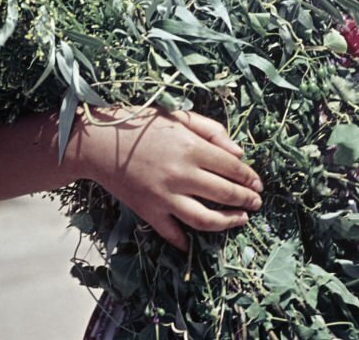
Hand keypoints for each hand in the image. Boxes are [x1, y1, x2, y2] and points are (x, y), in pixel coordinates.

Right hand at [68, 104, 262, 251]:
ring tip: (241, 220)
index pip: (232, 168)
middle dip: (246, 200)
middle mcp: (182, 175)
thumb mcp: (179, 116)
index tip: (259, 183)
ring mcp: (165, 197)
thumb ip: (211, 130)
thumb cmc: (142, 124)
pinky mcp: (149, 212)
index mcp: (191, 148)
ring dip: (228, 223)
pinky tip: (196, 241)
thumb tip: (239, 153)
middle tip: (256, 202)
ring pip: (205, 220)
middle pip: (224, 194)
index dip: (249, 177)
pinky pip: (172, 233)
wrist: (99, 143)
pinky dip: (186, 241)